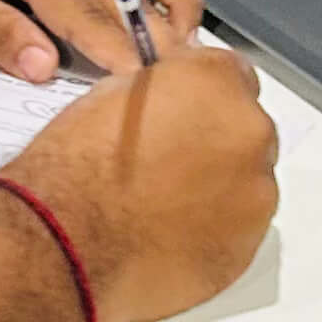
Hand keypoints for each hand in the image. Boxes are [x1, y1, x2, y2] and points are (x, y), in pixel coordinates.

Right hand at [7, 48, 277, 321]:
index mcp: (214, 84)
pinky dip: (211, 230)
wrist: (67, 243)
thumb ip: (163, 90)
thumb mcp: (110, 95)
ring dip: (217, 188)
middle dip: (214, 142)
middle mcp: (248, 134)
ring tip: (162, 206)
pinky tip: (168, 234)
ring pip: (246, 182)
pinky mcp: (246, 247)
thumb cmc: (75, 171)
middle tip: (167, 163)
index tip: (186, 112)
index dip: (203, 96)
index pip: (232, 73)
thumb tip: (172, 101)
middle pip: (245, 129)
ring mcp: (254, 195)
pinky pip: (236, 230)